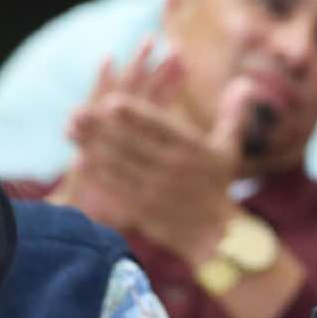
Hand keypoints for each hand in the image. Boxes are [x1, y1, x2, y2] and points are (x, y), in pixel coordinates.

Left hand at [58, 42, 246, 264]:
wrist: (217, 234)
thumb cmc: (219, 184)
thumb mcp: (229, 147)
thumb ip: (234, 113)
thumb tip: (244, 82)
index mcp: (193, 150)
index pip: (159, 127)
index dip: (134, 115)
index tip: (111, 101)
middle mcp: (173, 169)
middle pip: (131, 144)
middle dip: (101, 127)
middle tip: (76, 112)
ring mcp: (156, 191)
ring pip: (119, 165)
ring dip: (92, 147)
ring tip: (71, 130)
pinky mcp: (143, 210)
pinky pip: (116, 189)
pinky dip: (97, 175)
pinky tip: (80, 161)